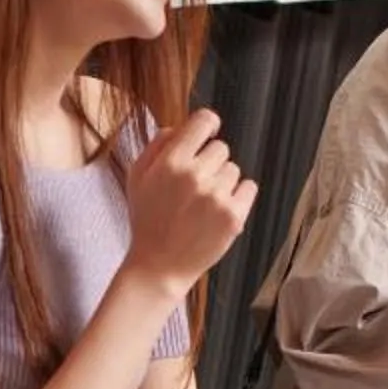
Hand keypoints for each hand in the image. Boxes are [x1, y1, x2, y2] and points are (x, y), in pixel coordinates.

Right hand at [120, 109, 257, 297]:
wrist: (158, 267)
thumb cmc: (148, 221)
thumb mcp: (138, 178)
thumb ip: (156, 146)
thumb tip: (179, 127)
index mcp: (171, 162)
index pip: (204, 121)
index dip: (208, 124)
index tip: (208, 132)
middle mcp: (195, 175)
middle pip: (221, 148)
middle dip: (210, 163)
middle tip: (194, 188)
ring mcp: (216, 196)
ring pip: (234, 170)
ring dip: (222, 182)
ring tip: (202, 205)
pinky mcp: (233, 216)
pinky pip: (249, 187)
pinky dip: (238, 196)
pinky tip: (218, 211)